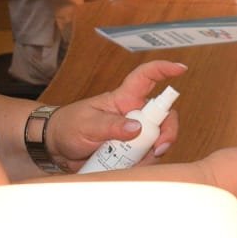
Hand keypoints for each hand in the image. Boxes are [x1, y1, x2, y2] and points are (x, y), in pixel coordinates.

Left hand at [47, 60, 186, 168]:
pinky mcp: (130, 152)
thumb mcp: (86, 124)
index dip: (164, 69)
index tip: (180, 69)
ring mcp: (133, 134)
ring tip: (131, 162)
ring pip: (158, 141)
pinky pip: (146, 159)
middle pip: (163, 117)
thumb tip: (137, 128)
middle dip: (167, 133)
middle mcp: (133, 114)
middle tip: (158, 148)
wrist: (56, 148)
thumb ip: (110, 126)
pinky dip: (142, 166)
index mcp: (123, 98)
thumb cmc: (68, 126)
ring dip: (151, 154)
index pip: (146, 77)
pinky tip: (128, 168)